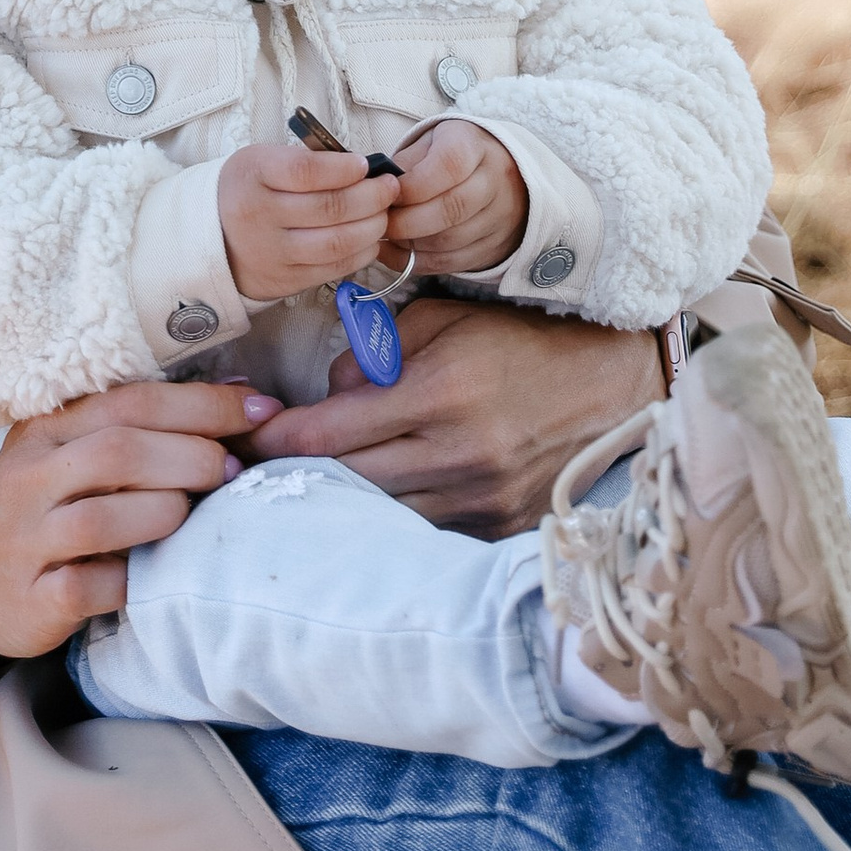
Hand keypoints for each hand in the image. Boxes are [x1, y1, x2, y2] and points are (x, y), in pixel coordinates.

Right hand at [0, 377, 279, 656]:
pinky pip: (92, 586)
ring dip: (166, 512)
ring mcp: (26, 540)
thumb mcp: (70, 449)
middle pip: (119, 451)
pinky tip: (153, 574)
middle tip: (234, 469)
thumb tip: (241, 391)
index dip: (203, 404)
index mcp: (47, 430)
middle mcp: (30, 478)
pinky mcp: (31, 600)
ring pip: (103, 518)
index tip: (260, 409)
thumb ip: (144, 423)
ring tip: (195, 516)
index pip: (129, 402)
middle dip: (192, 456)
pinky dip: (133, 579)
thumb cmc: (35, 502)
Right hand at [218, 137, 398, 304]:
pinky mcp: (285, 280)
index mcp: (253, 176)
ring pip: (337, 242)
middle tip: (390, 188)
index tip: (365, 164)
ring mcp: (272, 252)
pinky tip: (371, 240)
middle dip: (372, 197)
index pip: (306, 171)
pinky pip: (333, 268)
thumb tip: (361, 169)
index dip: (344, 168)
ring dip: (372, 227)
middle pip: (330, 208)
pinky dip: (361, 253)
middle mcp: (259, 216)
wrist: (210, 239)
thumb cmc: (247, 191)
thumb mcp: (262, 162)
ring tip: (384, 214)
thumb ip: (306, 162)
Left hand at [247, 301, 658, 538]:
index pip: (326, 434)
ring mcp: (481, 501)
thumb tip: (328, 395)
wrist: (612, 387)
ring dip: (335, 504)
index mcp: (440, 393)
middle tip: (245, 471)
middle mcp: (460, 455)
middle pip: (343, 483)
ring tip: (299, 489)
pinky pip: (421, 532)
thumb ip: (375, 351)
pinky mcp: (496, 529)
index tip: (238, 441)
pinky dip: (389, 520)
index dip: (271, 442)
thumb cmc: (518, 342)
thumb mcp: (444, 318)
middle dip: (289, 478)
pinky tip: (366, 507)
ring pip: (377, 516)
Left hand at [381, 120, 525, 278]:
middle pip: (452, 209)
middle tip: (379, 223)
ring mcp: (499, 217)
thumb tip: (378, 191)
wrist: (497, 172)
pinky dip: (418, 262)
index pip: (449, 166)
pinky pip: (453, 262)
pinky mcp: (493, 246)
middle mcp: (494, 181)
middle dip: (407, 221)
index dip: (413, 186)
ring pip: (451, 240)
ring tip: (385, 238)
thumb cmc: (450, 155)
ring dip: (410, 245)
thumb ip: (405, 164)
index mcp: (474, 146)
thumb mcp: (428, 144)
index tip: (386, 195)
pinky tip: (396, 254)